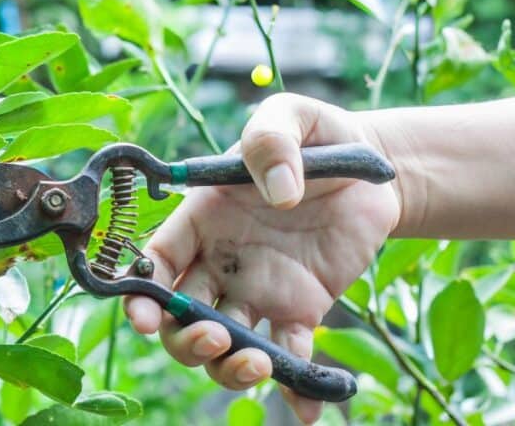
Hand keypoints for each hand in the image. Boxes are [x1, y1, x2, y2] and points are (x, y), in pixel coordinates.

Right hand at [124, 93, 400, 423]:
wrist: (374, 169)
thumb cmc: (317, 136)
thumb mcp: (290, 117)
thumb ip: (272, 141)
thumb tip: (279, 195)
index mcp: (202, 218)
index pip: (156, 262)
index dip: (140, 293)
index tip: (144, 317)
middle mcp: (220, 262)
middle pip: (180, 318)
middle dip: (184, 340)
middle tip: (214, 336)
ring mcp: (258, 292)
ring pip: (224, 347)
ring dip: (228, 369)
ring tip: (258, 362)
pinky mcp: (301, 312)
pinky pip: (290, 358)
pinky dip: (296, 390)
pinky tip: (309, 409)